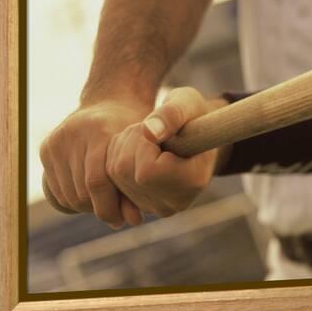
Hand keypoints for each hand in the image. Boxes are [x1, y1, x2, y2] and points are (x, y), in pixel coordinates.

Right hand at [39, 100, 151, 227]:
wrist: (113, 101)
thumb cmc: (134, 133)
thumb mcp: (141, 154)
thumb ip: (137, 185)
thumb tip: (133, 222)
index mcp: (98, 130)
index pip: (97, 182)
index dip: (110, 207)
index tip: (124, 220)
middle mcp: (72, 133)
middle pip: (81, 192)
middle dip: (100, 208)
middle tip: (116, 213)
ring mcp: (56, 140)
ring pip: (67, 195)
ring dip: (87, 206)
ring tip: (105, 203)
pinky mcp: (46, 148)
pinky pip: (57, 190)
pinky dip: (74, 199)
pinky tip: (90, 195)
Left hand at [105, 87, 219, 216]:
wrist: (198, 135)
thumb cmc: (193, 114)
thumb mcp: (187, 102)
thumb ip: (171, 114)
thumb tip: (149, 133)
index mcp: (194, 180)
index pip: (146, 170)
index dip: (144, 144)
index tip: (161, 130)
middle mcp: (176, 202)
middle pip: (125, 172)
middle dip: (131, 142)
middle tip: (152, 130)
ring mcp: (158, 207)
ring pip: (115, 175)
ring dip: (123, 147)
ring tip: (147, 138)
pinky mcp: (142, 205)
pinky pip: (112, 180)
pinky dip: (118, 157)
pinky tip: (138, 149)